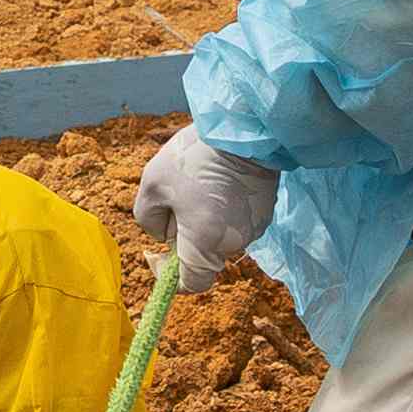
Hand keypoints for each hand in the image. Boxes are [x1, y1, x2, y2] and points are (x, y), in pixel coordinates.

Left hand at [134, 128, 276, 287]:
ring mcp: (254, 228)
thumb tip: (161, 235)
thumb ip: (148, 220)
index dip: (168, 275)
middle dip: (182, 236)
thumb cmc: (194, 157)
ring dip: (203, 221)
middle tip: (175, 199)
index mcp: (205, 243)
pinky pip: (235, 221)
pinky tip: (217, 180)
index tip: (155, 254)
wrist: (243, 127)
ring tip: (198, 182)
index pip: (190, 284)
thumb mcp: (153, 185)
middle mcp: (234, 243)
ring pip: (218, 237)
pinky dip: (222, 210)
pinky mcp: (264, 211)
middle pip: (202, 257)